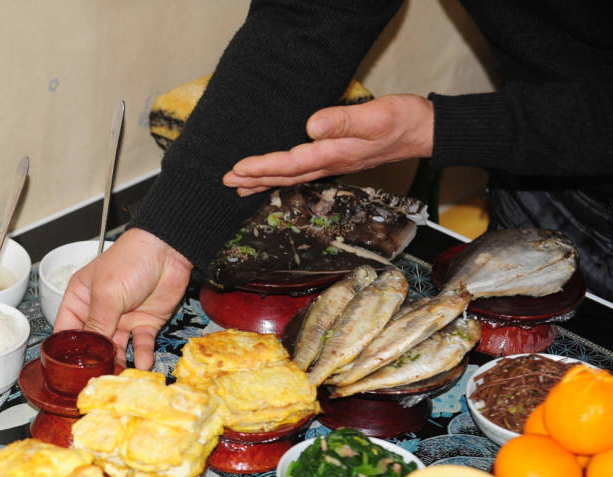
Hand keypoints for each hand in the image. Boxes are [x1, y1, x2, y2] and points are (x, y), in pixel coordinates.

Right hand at [53, 228, 192, 369]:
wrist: (167, 252)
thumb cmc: (130, 260)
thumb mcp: (107, 293)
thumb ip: (97, 324)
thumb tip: (88, 352)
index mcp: (80, 299)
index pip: (67, 330)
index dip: (67, 350)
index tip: (69, 370)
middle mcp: (99, 312)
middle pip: (92, 344)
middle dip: (94, 361)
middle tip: (96, 379)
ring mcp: (122, 320)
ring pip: (116, 348)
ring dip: (118, 362)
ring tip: (120, 376)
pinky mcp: (144, 324)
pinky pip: (140, 345)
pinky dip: (142, 355)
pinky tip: (142, 364)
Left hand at [222, 94, 433, 194]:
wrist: (423, 130)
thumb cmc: (401, 121)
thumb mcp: (376, 117)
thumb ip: (344, 121)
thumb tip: (311, 126)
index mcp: (333, 154)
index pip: (290, 164)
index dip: (262, 167)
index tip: (238, 169)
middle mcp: (329, 164)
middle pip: (284, 176)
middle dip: (253, 179)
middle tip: (226, 181)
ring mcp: (332, 165)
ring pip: (290, 177)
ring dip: (263, 181)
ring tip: (239, 186)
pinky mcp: (336, 160)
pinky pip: (301, 173)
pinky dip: (281, 177)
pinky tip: (271, 178)